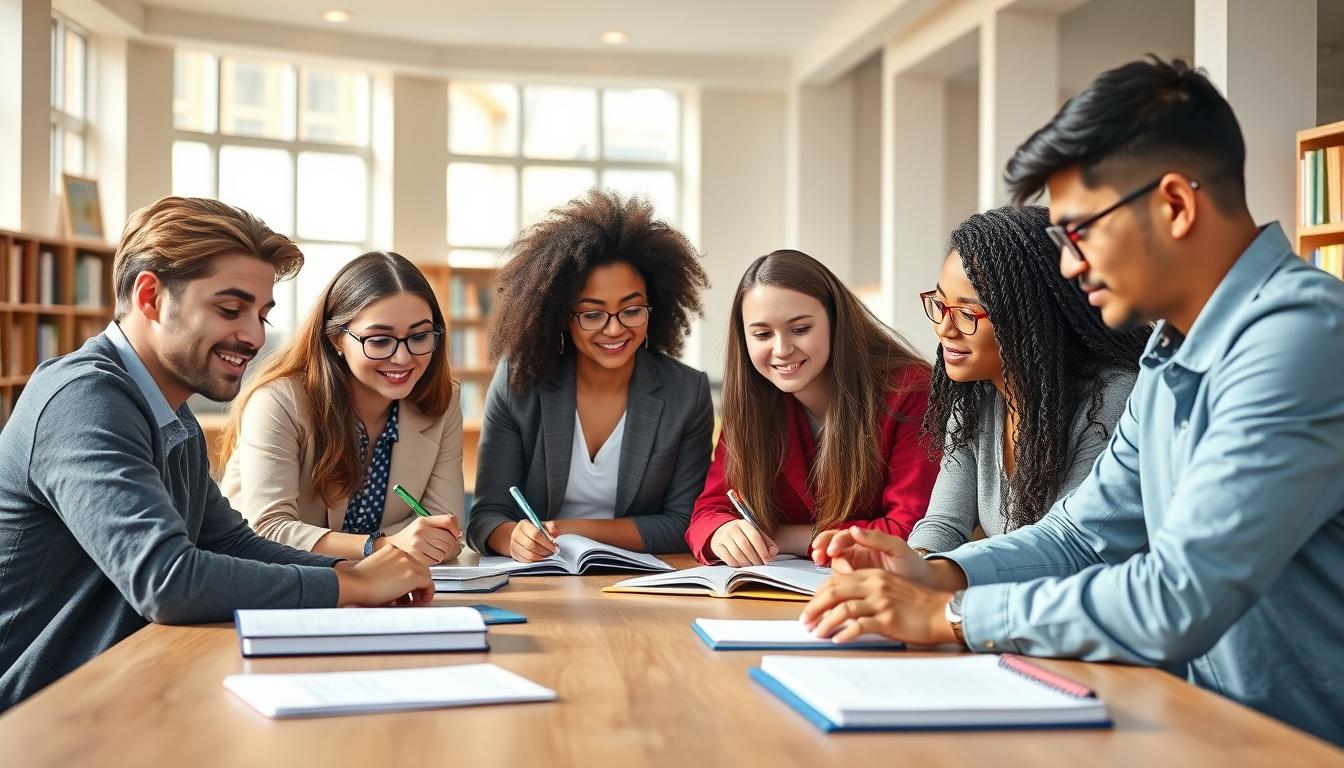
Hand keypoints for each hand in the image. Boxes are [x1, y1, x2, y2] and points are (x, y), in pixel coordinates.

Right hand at [335, 546, 434, 606]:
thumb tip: (398, 586)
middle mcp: (402, 553)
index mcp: (392, 549)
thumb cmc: (358, 581)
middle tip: (417, 594)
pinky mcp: (412, 576)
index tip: (411, 585)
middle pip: (420, 567)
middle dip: (419, 582)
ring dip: (424, 588)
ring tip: (420, 598)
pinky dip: (428, 592)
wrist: (353, 584)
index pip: (410, 561)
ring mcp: (408, 563)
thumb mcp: (375, 569)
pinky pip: (428, 584)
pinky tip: (424, 599)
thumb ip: (389, 573)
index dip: (412, 575)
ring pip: (426, 575)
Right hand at [381, 515, 462, 564]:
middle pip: (448, 539)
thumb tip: (458, 533)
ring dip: (443, 554)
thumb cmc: (407, 538)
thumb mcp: (421, 525)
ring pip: (444, 551)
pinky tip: (428, 558)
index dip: (455, 529)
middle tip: (444, 547)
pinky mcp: (417, 558)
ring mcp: (418, 545)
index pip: (447, 521)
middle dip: (450, 545)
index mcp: (422, 522)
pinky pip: (436, 560)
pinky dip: (435, 561)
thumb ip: (439, 525)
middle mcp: (420, 532)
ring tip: (434, 553)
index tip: (456, 534)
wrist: (387, 549)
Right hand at [507, 520, 559, 561]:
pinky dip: (537, 560)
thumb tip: (555, 533)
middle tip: (553, 552)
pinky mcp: (515, 555)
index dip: (547, 543)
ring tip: (548, 554)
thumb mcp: (544, 526)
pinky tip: (542, 557)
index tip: (555, 547)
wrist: (524, 536)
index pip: (536, 535)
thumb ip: (552, 527)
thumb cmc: (536, 531)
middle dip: (545, 551)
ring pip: (529, 555)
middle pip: (532, 546)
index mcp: (523, 525)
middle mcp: (516, 535)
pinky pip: (527, 561)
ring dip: (541, 557)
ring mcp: (514, 546)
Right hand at [709, 520, 777, 565]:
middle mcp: (732, 528)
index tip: (768, 559)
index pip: (755, 536)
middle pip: (745, 546)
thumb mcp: (754, 533)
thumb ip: (766, 541)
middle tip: (760, 565)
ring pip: (737, 553)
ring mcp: (723, 537)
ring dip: (747, 563)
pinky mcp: (717, 547)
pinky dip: (737, 565)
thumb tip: (773, 552)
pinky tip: (742, 566)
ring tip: (753, 566)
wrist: (721, 531)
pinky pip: (728, 559)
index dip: (762, 550)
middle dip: (755, 558)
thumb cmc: (742, 534)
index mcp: (744, 523)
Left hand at [799, 568, 956, 644]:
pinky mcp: (889, 619)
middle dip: (815, 607)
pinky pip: (860, 626)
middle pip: (834, 592)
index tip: (810, 608)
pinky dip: (845, 633)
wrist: (943, 612)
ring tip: (817, 633)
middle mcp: (875, 585)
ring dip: (825, 622)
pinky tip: (838, 640)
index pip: (836, 581)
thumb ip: (867, 590)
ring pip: (843, 609)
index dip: (818, 595)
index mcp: (873, 575)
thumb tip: (842, 604)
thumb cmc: (917, 604)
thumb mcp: (889, 588)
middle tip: (806, 622)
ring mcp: (882, 602)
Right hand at [812, 525, 933, 581]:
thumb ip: (877, 538)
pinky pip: (839, 584)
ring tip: (826, 574)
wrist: (924, 588)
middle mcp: (856, 554)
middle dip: (821, 549)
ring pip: (832, 567)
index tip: (832, 550)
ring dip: (826, 568)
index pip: (842, 536)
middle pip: (831, 549)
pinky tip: (831, 590)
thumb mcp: (898, 548)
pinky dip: (832, 585)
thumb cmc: (913, 566)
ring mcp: (855, 570)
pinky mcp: (855, 587)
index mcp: (865, 542)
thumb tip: (855, 530)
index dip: (833, 541)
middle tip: (817, 556)